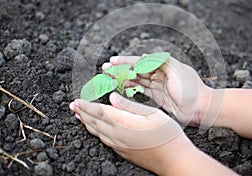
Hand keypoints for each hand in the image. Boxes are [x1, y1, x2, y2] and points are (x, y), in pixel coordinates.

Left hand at [69, 93, 193, 174]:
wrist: (173, 158)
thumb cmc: (166, 134)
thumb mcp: (151, 114)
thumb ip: (129, 106)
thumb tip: (112, 98)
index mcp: (123, 123)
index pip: (99, 112)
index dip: (86, 106)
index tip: (76, 100)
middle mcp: (117, 135)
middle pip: (94, 122)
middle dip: (82, 113)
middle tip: (72, 106)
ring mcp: (119, 145)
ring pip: (97, 132)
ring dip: (86, 123)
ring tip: (79, 116)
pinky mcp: (123, 151)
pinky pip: (103, 139)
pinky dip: (95, 132)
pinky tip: (95, 129)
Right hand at [102, 56, 211, 125]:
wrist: (201, 108)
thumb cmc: (191, 89)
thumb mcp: (177, 71)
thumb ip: (160, 62)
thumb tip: (143, 57)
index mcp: (163, 64)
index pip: (140, 61)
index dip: (125, 61)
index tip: (112, 62)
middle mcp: (158, 73)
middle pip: (135, 69)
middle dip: (120, 68)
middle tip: (105, 69)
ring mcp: (156, 84)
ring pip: (136, 79)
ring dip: (123, 77)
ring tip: (109, 77)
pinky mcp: (156, 95)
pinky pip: (140, 89)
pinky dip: (130, 87)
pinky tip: (122, 86)